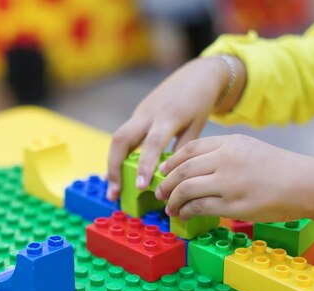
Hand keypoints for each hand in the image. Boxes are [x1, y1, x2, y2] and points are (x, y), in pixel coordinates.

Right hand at [106, 56, 245, 200]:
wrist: (198, 74)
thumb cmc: (201, 102)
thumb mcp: (197, 127)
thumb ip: (182, 150)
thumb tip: (168, 175)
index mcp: (168, 116)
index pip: (152, 143)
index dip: (144, 166)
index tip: (139, 187)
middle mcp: (148, 113)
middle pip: (121, 139)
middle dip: (114, 167)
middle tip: (115, 194)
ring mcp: (140, 113)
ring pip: (118, 139)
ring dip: (112, 165)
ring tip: (114, 190)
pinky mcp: (138, 115)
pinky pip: (124, 137)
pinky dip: (119, 156)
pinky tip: (118, 175)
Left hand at [154, 135, 313, 228]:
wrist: (304, 183)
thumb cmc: (277, 168)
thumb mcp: (248, 148)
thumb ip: (221, 153)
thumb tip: (191, 168)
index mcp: (229, 143)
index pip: (189, 150)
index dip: (171, 162)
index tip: (163, 172)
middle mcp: (226, 160)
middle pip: (182, 171)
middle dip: (166, 183)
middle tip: (160, 193)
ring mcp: (229, 183)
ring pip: (186, 190)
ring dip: (173, 201)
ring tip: (170, 208)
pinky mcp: (233, 205)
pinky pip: (199, 208)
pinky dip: (186, 212)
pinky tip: (184, 215)